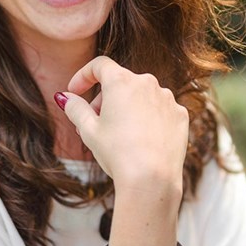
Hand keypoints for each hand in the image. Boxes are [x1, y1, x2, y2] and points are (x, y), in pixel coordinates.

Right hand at [57, 56, 188, 194]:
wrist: (151, 180)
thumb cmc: (117, 153)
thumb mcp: (88, 130)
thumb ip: (75, 108)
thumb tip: (65, 98)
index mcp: (121, 82)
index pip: (99, 66)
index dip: (83, 76)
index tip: (75, 91)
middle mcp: (147, 83)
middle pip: (120, 82)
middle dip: (104, 99)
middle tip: (94, 123)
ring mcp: (167, 98)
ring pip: (141, 96)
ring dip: (127, 108)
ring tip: (118, 135)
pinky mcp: (180, 115)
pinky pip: (159, 110)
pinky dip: (148, 119)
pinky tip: (141, 140)